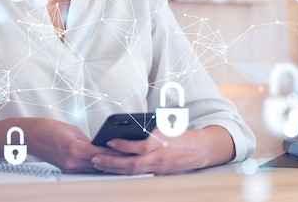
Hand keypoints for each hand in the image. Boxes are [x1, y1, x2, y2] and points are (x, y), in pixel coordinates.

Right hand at [24, 118, 124, 172]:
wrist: (29, 136)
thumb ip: (89, 139)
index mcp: (75, 149)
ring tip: (121, 160)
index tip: (129, 150)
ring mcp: (69, 168)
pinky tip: (104, 163)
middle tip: (130, 156)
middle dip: (116, 160)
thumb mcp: (72, 129)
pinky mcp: (67, 170)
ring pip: (95, 169)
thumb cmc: (47, 128)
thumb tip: (102, 145)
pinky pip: (86, 170)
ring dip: (107, 165)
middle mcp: (72, 162)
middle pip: (101, 164)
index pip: (103, 153)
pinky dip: (96, 166)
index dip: (117, 152)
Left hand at [91, 125, 234, 174]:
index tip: (109, 141)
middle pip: (132, 164)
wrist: (201, 149)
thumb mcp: (166, 125)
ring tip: (99, 164)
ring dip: (114, 169)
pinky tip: (112, 168)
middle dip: (112, 162)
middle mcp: (159, 157)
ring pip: (133, 171)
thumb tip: (129, 127)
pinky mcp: (158, 172)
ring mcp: (158, 167)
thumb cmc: (182, 133)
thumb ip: (149, 128)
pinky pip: (138, 173)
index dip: (123, 145)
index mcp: (161, 143)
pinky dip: (123, 171)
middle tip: (96, 158)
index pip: (139, 147)